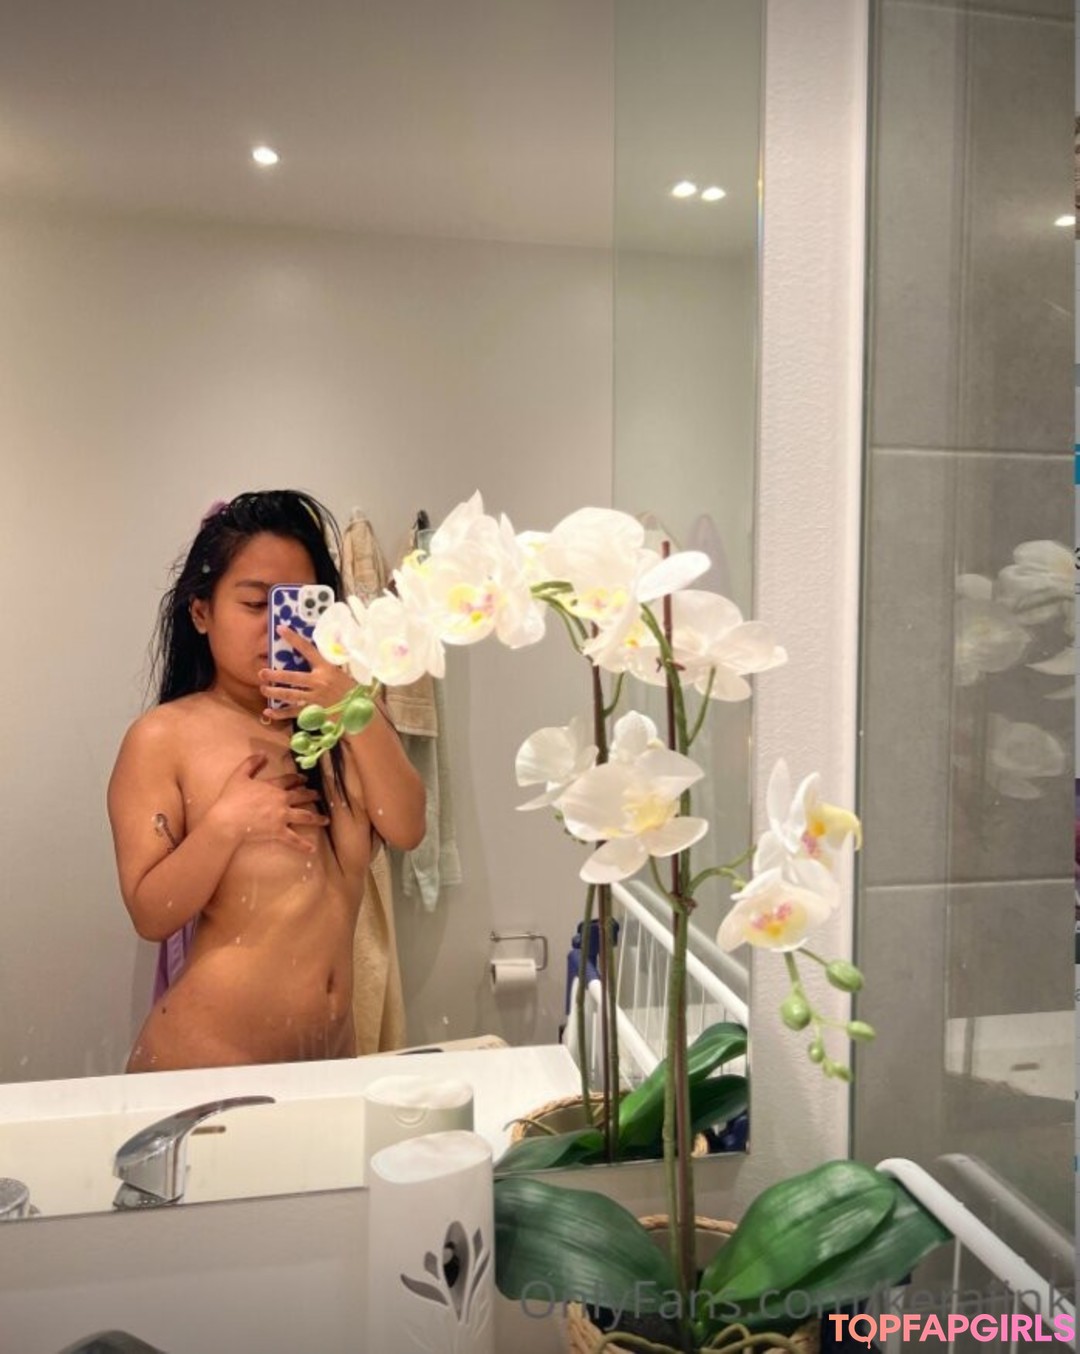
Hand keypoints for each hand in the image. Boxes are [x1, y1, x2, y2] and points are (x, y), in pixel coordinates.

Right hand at [209, 753, 328, 852]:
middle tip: (319, 797)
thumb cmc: (232, 798)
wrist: (228, 819)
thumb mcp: (239, 775)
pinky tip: (312, 848)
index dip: (298, 779)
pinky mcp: (279, 831)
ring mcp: (282, 816)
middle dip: (312, 796)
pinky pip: (294, 839)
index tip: (305, 780)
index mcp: (273, 787)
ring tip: (326, 820)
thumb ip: (251, 763)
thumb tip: (262, 753)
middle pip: (302, 797)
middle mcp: (282, 800)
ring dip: (317, 818)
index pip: (290, 780)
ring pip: (305, 816)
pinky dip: (304, 844)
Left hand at [258, 625, 357, 722]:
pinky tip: (268, 712)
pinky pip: (293, 712)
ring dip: (273, 693)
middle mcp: (319, 682)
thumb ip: (329, 663)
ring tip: (263, 689)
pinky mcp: (313, 713)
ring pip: (289, 695)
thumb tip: (320, 648)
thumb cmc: (352, 690)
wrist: (359, 712)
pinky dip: (280, 714)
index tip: (280, 629)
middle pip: (291, 677)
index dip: (293, 639)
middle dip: (274, 675)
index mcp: (327, 668)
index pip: (307, 650)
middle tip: (262, 672)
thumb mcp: (343, 672)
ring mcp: (315, 698)